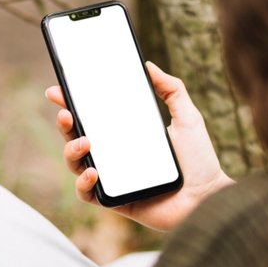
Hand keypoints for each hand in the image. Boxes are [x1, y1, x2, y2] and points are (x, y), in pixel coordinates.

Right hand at [45, 61, 232, 231]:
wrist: (208, 197)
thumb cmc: (200, 161)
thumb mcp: (187, 117)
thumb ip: (172, 89)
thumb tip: (148, 65)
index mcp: (125, 134)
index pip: (92, 116)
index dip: (72, 103)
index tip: (59, 89)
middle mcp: (114, 155)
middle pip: (76, 137)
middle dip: (64, 123)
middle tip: (65, 112)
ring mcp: (112, 178)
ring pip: (75, 164)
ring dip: (70, 150)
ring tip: (84, 142)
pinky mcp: (114, 200)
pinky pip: (87, 193)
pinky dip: (83, 183)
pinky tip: (93, 171)